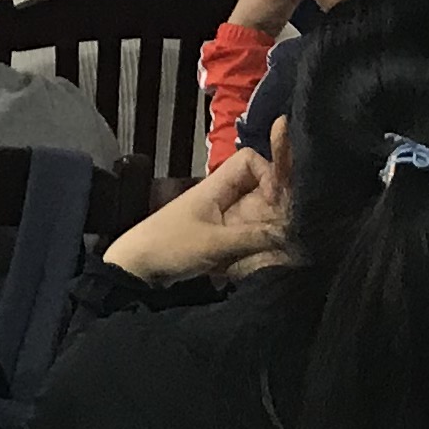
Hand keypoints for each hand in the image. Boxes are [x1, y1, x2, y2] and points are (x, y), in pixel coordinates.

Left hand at [105, 139, 288, 285]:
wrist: (136, 268)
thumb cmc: (170, 246)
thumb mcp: (214, 242)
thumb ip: (254, 237)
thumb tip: (292, 234)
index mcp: (216, 186)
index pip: (250, 161)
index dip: (269, 173)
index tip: (276, 200)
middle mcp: (222, 197)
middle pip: (259, 190)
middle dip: (276, 207)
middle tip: (288, 228)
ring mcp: (220, 218)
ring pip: (256, 214)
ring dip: (268, 229)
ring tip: (282, 246)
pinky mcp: (218, 238)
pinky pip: (246, 234)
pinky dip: (256, 245)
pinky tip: (264, 260)